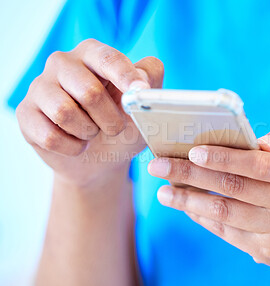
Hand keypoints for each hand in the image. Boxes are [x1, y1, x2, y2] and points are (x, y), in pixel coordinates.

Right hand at [17, 39, 163, 187]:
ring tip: (92, 132)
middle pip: (89, 92)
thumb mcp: (142, 105)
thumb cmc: (122, 125)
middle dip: (110, 120)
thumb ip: (150, 81)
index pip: (108, 58)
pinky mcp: (26, 113)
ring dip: (88, 133)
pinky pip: (50, 136)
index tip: (138, 92)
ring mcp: (40, 86)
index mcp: (93, 53)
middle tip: (115, 128)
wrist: (99, 159)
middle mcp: (62, 62)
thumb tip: (141, 81)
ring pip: (65, 113)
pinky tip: (76, 144)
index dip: (125, 77)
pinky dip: (72, 148)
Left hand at [148, 126, 269, 267]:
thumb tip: (259, 141)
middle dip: (192, 174)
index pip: (261, 165)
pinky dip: (202, 215)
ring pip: (226, 213)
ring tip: (163, 191)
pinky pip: (227, 231)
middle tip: (158, 166)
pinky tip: (185, 204)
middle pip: (236, 188)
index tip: (192, 151)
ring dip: (189, 200)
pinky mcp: (267, 253)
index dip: (225, 158)